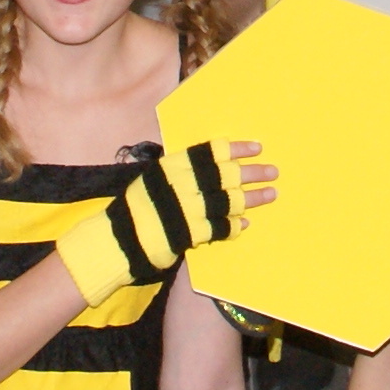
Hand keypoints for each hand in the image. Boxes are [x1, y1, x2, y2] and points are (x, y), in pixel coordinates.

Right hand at [57, 141, 270, 302]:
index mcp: (173, 166)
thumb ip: (181, 173)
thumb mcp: (155, 180)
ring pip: (230, 201)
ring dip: (253, 198)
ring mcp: (186, 211)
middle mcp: (181, 185)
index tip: (257, 147)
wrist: (117, 241)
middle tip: (273, 172)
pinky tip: (245, 224)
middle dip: (253, 172)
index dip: (237, 148)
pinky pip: (220, 228)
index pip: (211, 151)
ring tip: (270, 195)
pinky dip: (234, 226)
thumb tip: (210, 163)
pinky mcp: (189, 235)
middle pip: (227, 174)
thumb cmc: (137, 208)